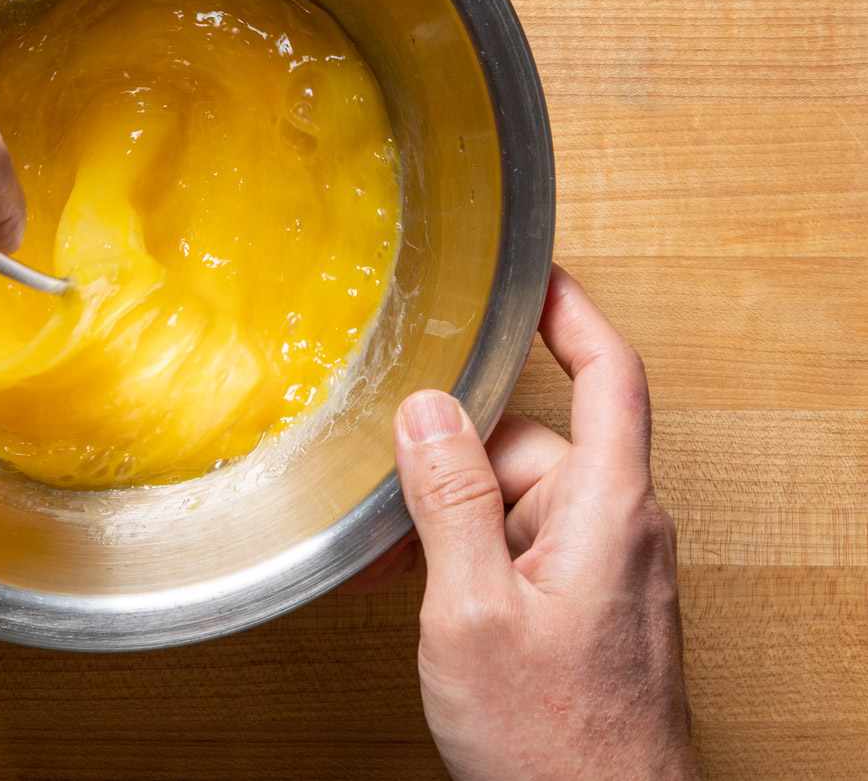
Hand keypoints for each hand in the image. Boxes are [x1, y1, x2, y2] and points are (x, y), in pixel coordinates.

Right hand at [393, 266, 697, 779]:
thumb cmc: (555, 745)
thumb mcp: (474, 611)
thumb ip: (452, 501)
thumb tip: (429, 411)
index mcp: (610, 511)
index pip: (609, 377)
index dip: (574, 313)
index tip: (534, 276)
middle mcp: (618, 531)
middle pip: (535, 445)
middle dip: (458, 463)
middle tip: (391, 494)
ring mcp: (604, 572)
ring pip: (519, 502)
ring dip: (455, 521)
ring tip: (401, 566)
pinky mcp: (585, 608)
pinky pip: (524, 550)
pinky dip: (473, 557)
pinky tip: (425, 591)